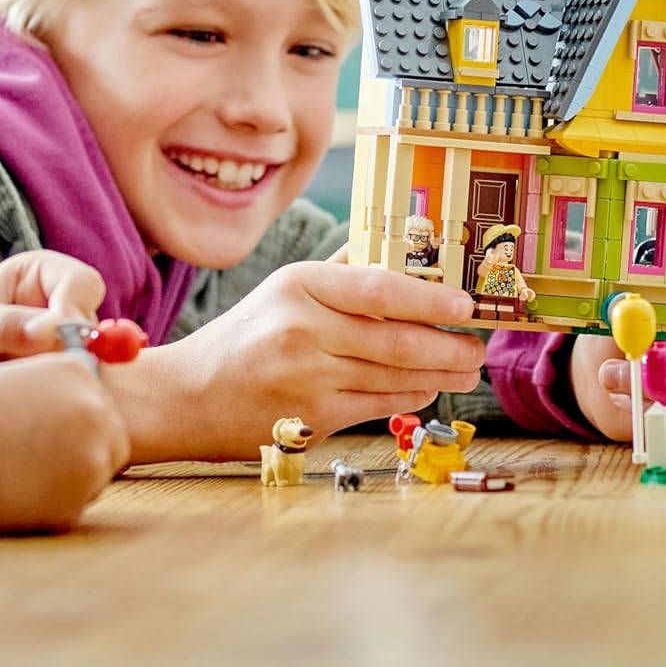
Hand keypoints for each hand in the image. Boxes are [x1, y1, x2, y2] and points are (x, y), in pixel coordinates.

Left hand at [0, 250, 105, 406]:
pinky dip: (68, 396)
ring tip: (23, 389)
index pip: (83, 282)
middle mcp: (56, 305)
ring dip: (68, 377)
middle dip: (78, 350)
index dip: (78, 311)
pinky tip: (34, 405)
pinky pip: (83, 387)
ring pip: (93, 360)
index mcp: (37, 273)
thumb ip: (4, 325)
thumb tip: (52, 329)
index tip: (65, 344)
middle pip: (96, 324)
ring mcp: (61, 345)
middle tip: (50, 375)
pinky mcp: (60, 378)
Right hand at [0, 355, 129, 543]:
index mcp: (75, 370)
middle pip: (109, 429)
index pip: (94, 391)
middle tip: (29, 447)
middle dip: (80, 440)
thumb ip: (57, 388)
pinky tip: (12, 488)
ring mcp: (90, 460)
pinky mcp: (76, 504)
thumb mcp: (14, 379)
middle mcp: (93, 410)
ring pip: (97, 467)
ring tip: (15, 465)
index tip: (34, 417)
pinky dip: (52, 499)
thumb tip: (97, 410)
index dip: (67, 407)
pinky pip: (76, 500)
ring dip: (70, 470)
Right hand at [103, 261, 482, 461]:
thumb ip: (341, 272)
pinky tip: (428, 387)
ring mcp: (309, 377)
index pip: (380, 288)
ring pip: (397, 376)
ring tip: (465, 367)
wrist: (187, 396)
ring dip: (441, 373)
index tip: (466, 304)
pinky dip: (412, 395)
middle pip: (398, 338)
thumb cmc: (243, 338)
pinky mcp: (313, 418)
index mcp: (298, 285)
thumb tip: (401, 248)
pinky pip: (381, 406)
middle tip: (478, 345)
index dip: (432, 298)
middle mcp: (304, 329)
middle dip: (451, 345)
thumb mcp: (283, 290)